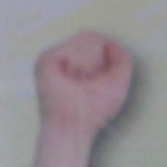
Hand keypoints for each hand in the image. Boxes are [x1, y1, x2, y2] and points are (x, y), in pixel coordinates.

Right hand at [31, 30, 133, 166]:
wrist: (74, 129)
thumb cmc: (95, 112)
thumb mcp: (118, 82)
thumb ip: (122, 59)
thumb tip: (110, 42)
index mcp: (76, 61)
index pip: (97, 40)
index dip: (105, 59)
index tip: (94, 82)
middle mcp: (62, 57)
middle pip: (93, 36)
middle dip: (99, 61)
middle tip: (85, 82)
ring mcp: (52, 57)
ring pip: (85, 38)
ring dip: (90, 64)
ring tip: (77, 81)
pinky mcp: (44, 61)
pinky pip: (73, 47)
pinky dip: (79, 64)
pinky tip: (71, 78)